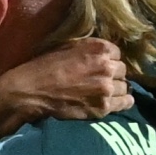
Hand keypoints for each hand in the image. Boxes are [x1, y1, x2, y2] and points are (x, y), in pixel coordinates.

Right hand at [0, 40, 129, 124]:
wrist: (31, 92)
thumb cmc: (44, 66)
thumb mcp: (67, 46)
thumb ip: (89, 48)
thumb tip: (103, 53)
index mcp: (99, 48)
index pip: (117, 52)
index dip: (108, 59)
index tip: (101, 64)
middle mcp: (107, 67)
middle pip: (122, 70)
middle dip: (113, 73)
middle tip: (101, 79)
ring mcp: (106, 89)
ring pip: (124, 87)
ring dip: (117, 88)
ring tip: (107, 92)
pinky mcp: (103, 108)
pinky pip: (124, 104)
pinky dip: (123, 102)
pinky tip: (118, 101)